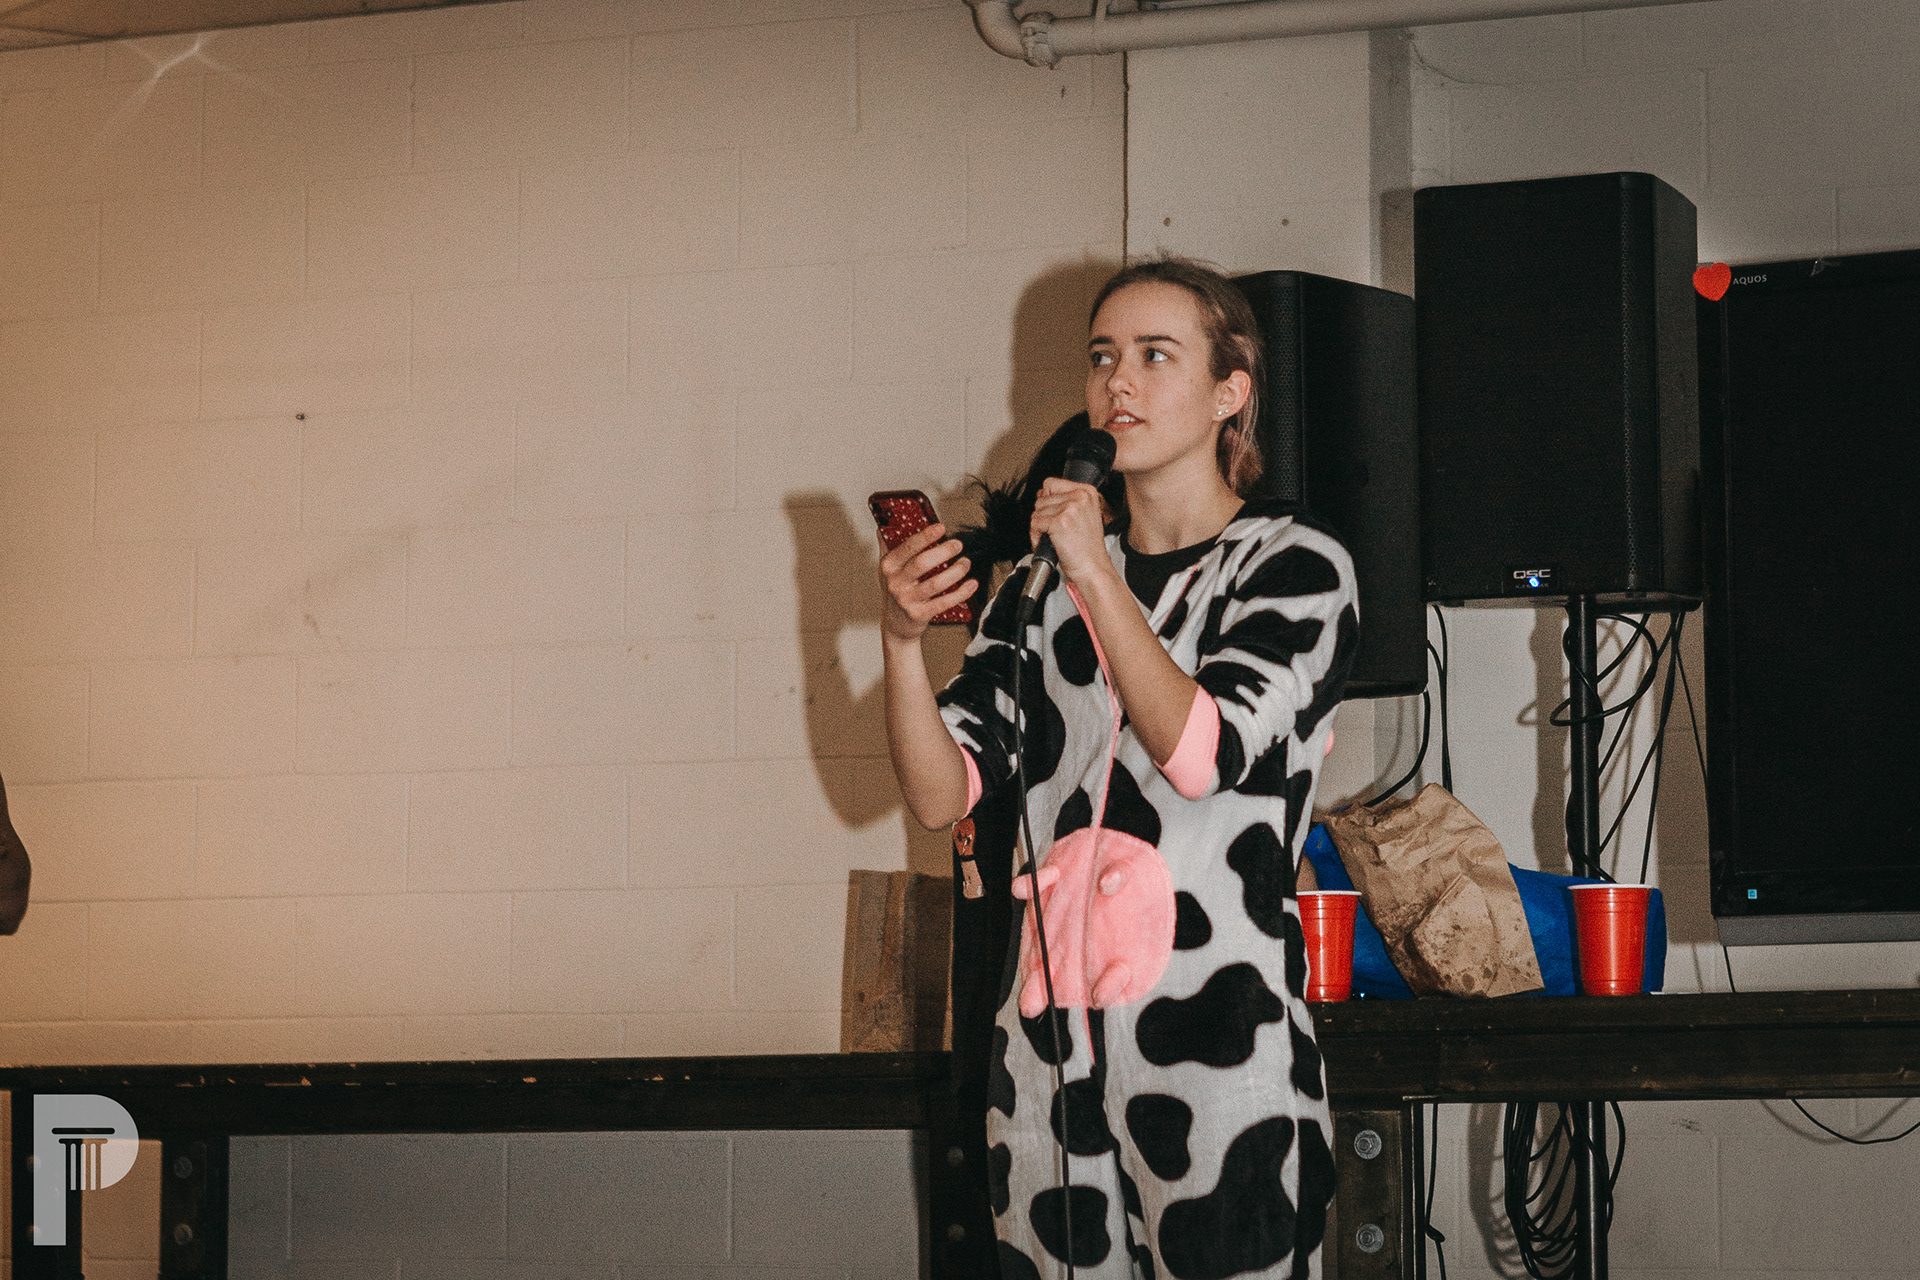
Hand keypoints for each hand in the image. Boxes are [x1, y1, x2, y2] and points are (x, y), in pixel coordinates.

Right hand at [878, 523, 973, 641]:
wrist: (895, 625)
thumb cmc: (896, 591)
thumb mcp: (887, 569)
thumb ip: (887, 546)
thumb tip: (884, 525)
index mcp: (888, 567)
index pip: (907, 547)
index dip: (925, 536)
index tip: (941, 527)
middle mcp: (895, 583)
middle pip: (922, 563)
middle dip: (944, 552)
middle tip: (958, 545)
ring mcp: (907, 600)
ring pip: (936, 583)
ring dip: (955, 571)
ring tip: (965, 562)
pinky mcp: (919, 614)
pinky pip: (944, 602)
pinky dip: (961, 593)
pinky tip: (971, 584)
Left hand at [1030, 478, 1114, 587]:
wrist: (1094, 569)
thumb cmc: (1088, 549)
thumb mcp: (1083, 516)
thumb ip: (1064, 501)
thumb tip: (1041, 494)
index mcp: (1087, 491)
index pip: (1051, 483)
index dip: (1047, 500)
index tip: (1054, 515)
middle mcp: (1080, 496)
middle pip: (1041, 498)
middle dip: (1043, 516)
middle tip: (1054, 532)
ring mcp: (1070, 508)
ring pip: (1036, 511)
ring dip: (1039, 527)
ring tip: (1053, 539)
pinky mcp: (1059, 522)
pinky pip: (1035, 523)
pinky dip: (1036, 536)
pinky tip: (1050, 544)